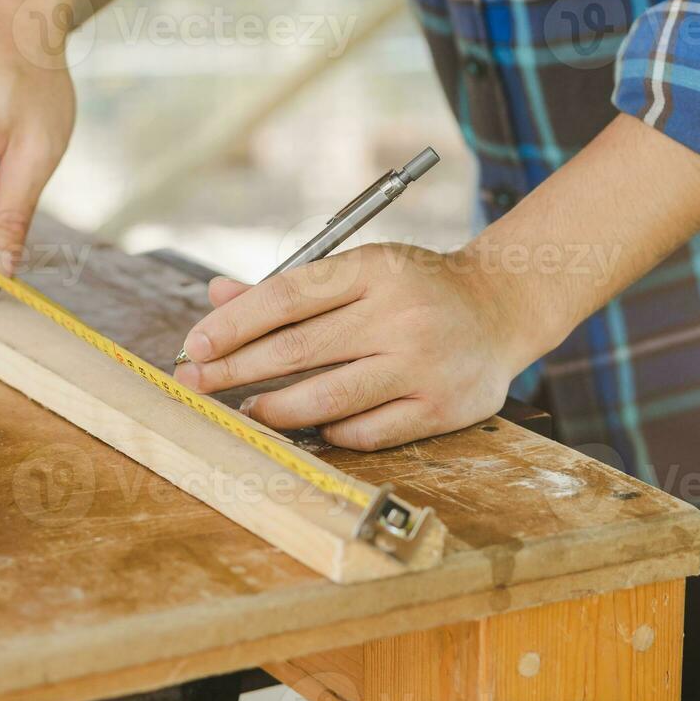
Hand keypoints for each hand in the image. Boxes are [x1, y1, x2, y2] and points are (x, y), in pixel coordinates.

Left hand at [172, 244, 531, 450]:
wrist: (504, 306)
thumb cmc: (415, 288)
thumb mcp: (360, 269)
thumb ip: (290, 287)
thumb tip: (217, 297)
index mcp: (374, 269)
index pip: (288, 296)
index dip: (234, 323)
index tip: (196, 344)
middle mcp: (400, 314)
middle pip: (298, 349)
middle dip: (236, 369)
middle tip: (197, 383)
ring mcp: (422, 364)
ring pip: (326, 398)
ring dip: (275, 408)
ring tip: (248, 409)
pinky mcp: (440, 408)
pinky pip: (365, 431)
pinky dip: (328, 430)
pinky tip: (309, 424)